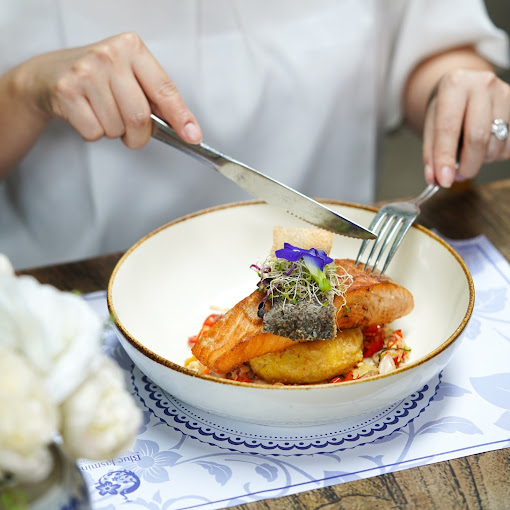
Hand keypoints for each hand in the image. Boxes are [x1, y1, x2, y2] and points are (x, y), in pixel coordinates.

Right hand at [21, 32, 201, 147]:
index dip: (181, 117)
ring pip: (117, 128)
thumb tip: (187, 130)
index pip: (164, 89)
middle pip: (140, 117)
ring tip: (103, 113)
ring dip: (114, 132)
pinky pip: (94, 132)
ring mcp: (86, 71)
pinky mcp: (66, 90)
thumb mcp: (130, 77)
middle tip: (131, 132)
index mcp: (132, 48)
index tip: (192, 136)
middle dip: (139, 135)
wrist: (49, 74)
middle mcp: (109, 55)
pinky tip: (86, 114)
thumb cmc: (98, 78)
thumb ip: (157, 99)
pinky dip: (94, 133)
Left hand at [422, 69, 509, 186]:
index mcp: (454, 85)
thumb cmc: (447, 107)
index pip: (448, 129)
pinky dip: (495, 154)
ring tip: (469, 153)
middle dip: (467, 165)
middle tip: (457, 177)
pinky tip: (485, 145)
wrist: (466, 86)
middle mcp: (482, 85)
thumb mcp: (431, 125)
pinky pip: (509, 145)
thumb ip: (431, 153)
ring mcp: (505, 94)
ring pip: (496, 144)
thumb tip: (435, 179)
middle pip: (477, 138)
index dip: (445, 158)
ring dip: (481, 159)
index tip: (444, 180)